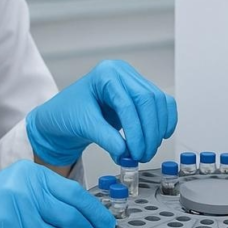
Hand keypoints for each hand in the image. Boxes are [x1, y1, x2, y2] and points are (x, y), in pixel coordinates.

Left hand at [26, 60, 177, 165]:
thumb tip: (126, 152)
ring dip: (158, 129)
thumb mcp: (82, 125)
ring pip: (159, 102)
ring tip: (147, 151)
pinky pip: (162, 103)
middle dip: (150, 131)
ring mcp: (133, 80)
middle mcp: (122, 72)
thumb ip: (105, 137)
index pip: (128, 102)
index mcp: (106, 73)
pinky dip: (165, 120)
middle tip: (144, 155)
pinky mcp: (140, 92)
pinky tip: (161, 136)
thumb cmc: (66, 114)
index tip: (135, 152)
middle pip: (148, 100)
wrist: (62, 116)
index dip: (135, 130)